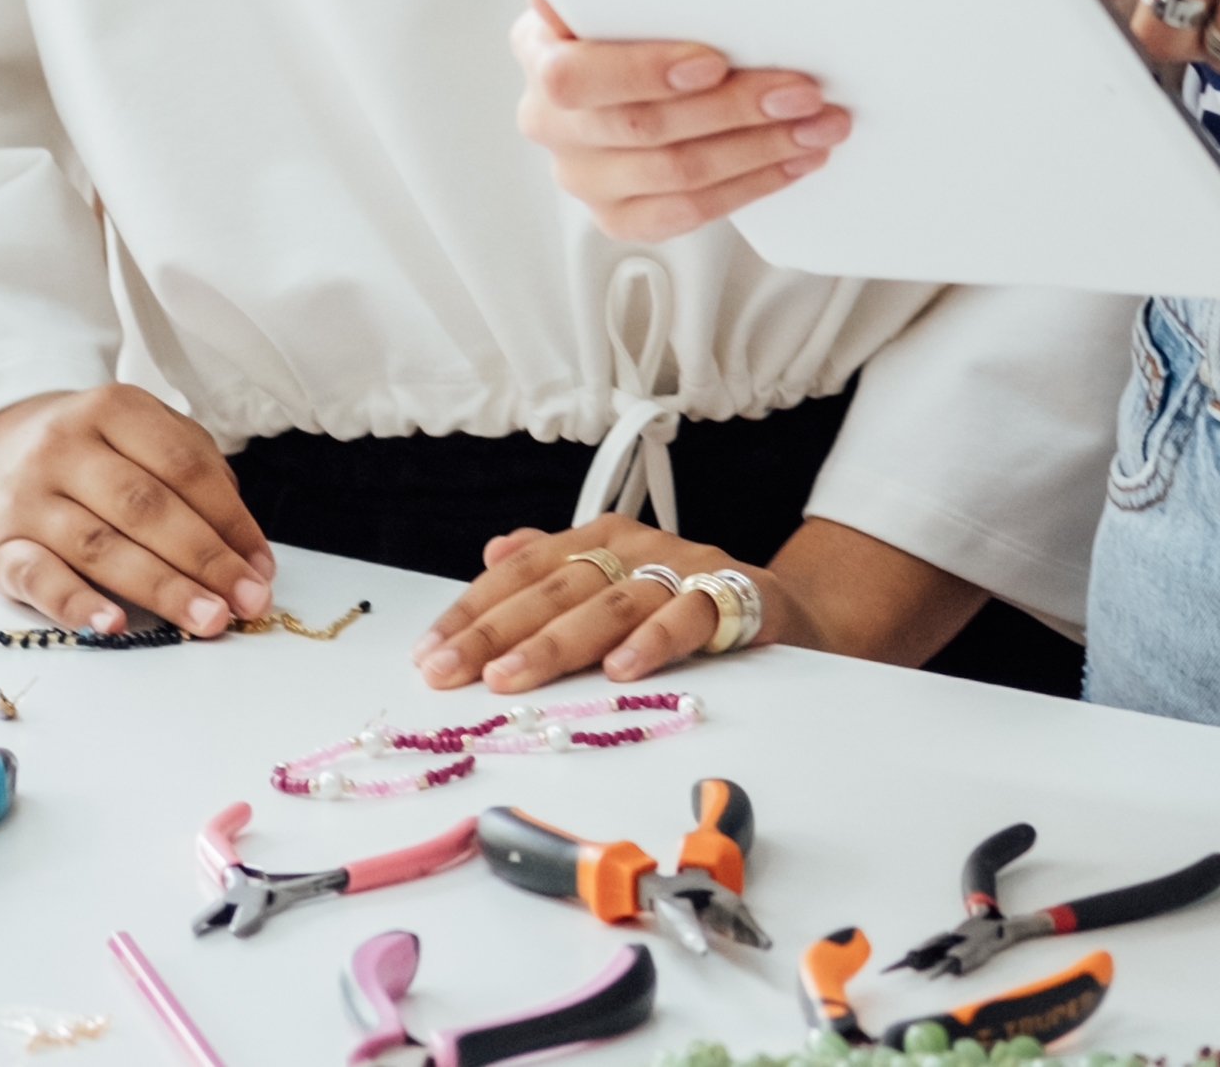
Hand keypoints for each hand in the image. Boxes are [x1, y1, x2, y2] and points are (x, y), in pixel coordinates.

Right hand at [0, 384, 275, 636]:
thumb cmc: (94, 450)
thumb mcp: (144, 434)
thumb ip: (197, 475)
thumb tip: (244, 552)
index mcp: (113, 409)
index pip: (183, 467)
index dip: (230, 519)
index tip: (261, 568)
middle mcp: (63, 448)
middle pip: (145, 508)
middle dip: (205, 559)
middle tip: (246, 602)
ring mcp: (25, 497)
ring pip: (100, 546)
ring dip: (161, 588)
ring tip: (207, 618)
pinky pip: (37, 577)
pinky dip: (75, 603)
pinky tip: (113, 625)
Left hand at [418, 518, 791, 692]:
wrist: (790, 610)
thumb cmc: (688, 603)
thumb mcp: (617, 584)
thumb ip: (556, 570)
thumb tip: (492, 552)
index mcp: (602, 539)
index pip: (522, 572)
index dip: (473, 610)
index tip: (429, 652)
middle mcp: (638, 546)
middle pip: (556, 588)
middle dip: (495, 632)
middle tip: (449, 673)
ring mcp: (684, 569)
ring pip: (611, 603)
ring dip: (556, 642)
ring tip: (510, 679)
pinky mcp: (733, 596)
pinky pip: (688, 617)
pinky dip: (653, 641)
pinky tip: (620, 670)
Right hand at [510, 0, 846, 241]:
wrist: (616, 74)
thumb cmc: (623, 23)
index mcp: (541, 55)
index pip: (577, 77)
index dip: (645, 73)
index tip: (714, 62)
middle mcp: (550, 123)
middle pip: (645, 130)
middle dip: (735, 109)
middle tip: (802, 92)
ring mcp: (582, 176)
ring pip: (676, 177)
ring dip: (760, 150)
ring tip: (816, 125)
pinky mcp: (617, 215)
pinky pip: (687, 214)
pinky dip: (751, 186)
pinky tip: (793, 160)